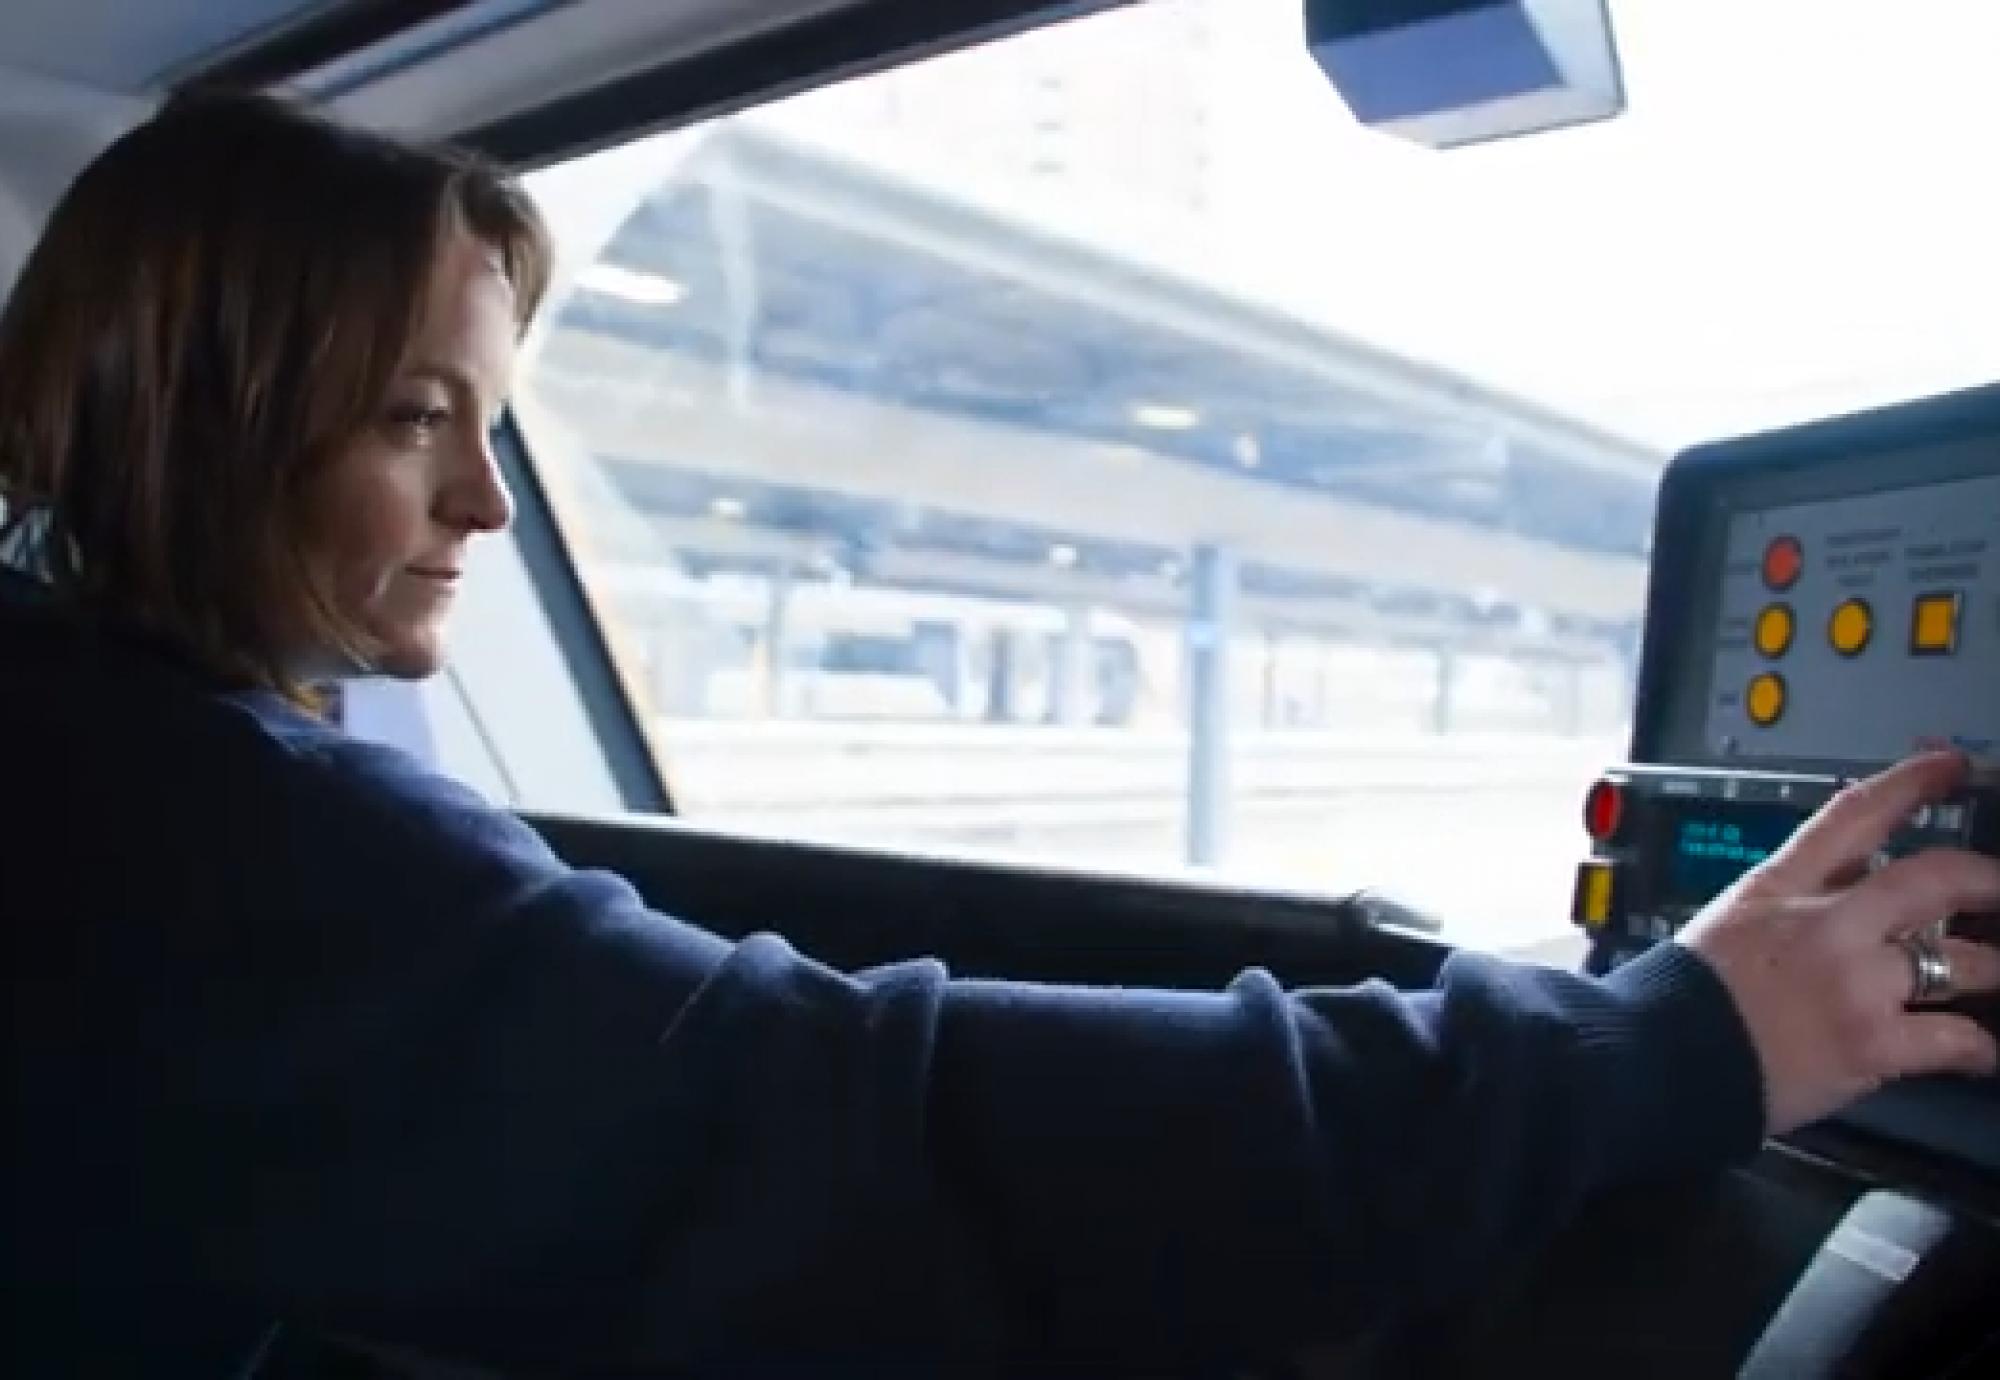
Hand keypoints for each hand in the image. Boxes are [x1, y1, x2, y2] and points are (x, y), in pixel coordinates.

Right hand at [1680, 751, 1999, 1134]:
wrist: (1661, 1060)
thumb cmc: (1687, 997)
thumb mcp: (1732, 919)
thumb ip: (1793, 902)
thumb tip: (1848, 892)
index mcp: (1781, 886)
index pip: (1854, 814)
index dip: (1910, 783)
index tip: (1948, 765)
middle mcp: (1827, 925)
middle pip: (1934, 879)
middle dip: (1987, 879)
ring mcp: (1855, 983)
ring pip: (1963, 961)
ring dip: (1994, 969)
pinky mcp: (1872, 1044)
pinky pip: (1955, 1038)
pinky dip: (1979, 1048)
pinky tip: (1984, 1051)